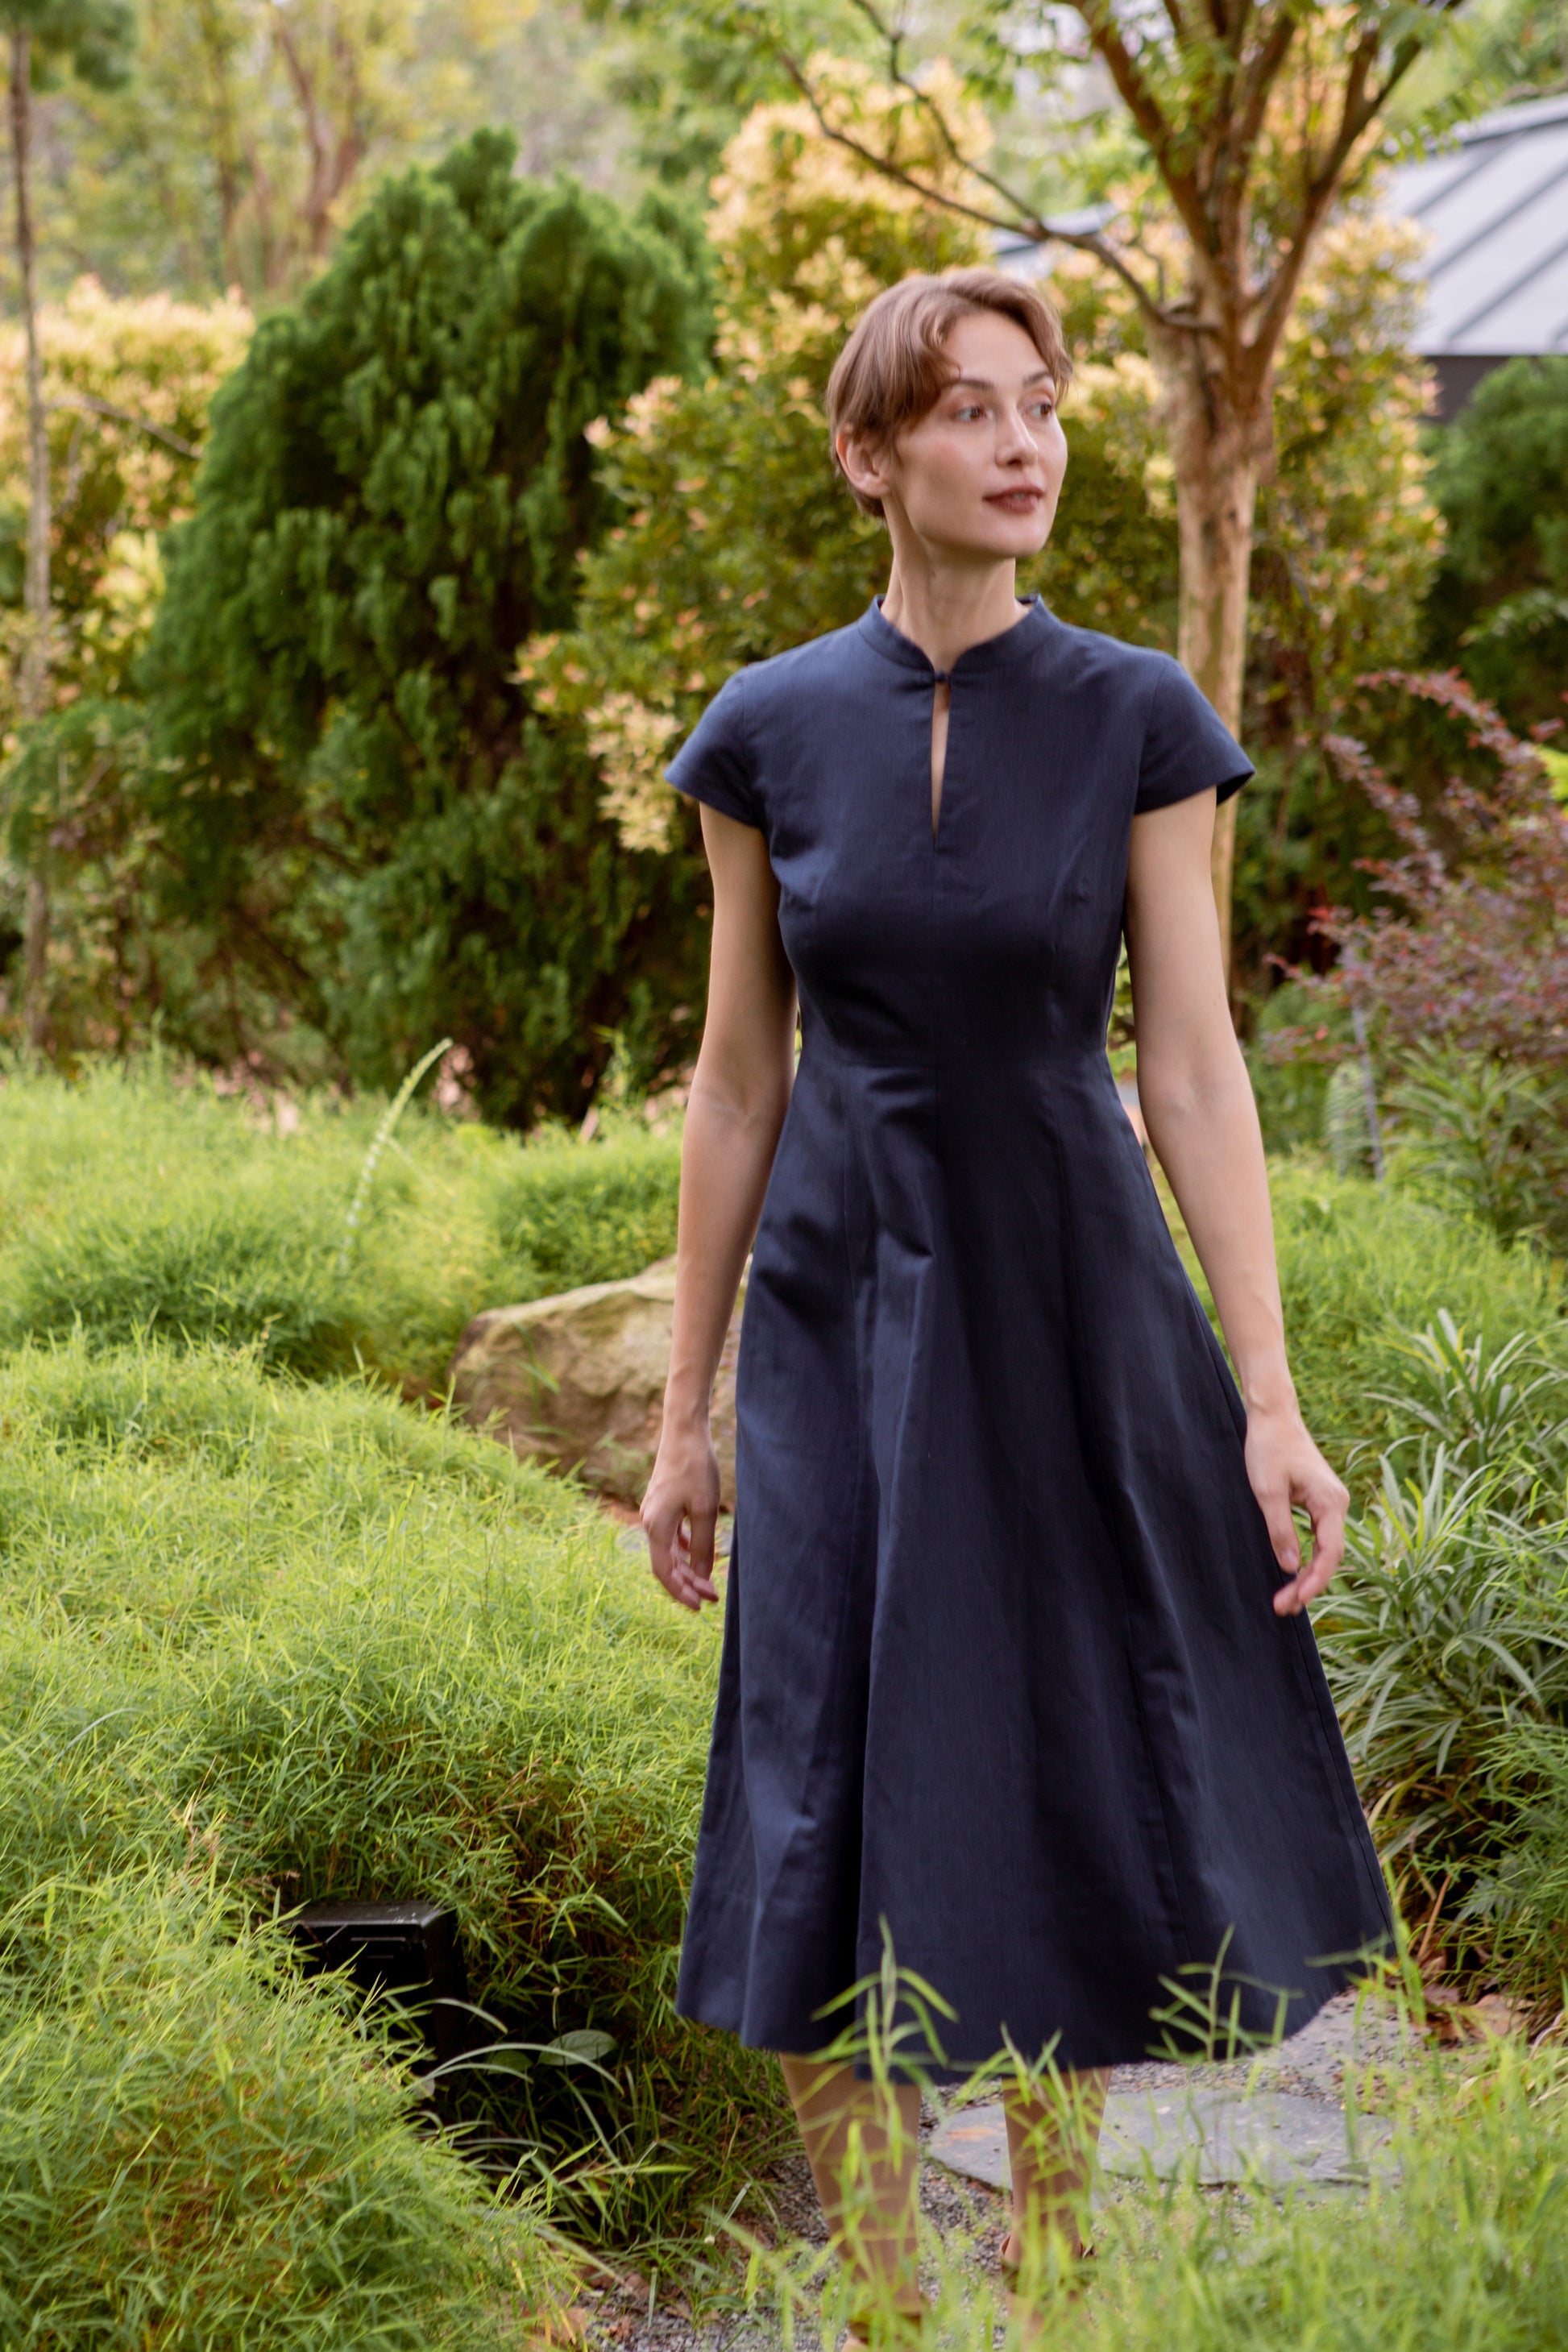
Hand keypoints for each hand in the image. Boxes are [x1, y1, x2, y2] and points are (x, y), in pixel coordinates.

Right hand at [640, 1422, 722, 1611]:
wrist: (684, 1432)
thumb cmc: (696, 1468)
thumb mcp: (705, 1509)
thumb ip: (703, 1545)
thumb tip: (702, 1575)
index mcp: (656, 1526)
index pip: (664, 1572)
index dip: (681, 1592)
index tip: (699, 1606)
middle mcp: (649, 1522)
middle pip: (666, 1564)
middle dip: (688, 1583)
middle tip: (713, 1597)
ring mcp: (654, 1513)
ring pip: (668, 1551)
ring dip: (687, 1568)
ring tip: (709, 1582)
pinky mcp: (661, 1504)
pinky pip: (670, 1536)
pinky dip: (684, 1549)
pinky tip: (699, 1555)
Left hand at [1243, 1402, 1349, 1617]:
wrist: (1272, 1417)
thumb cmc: (1269, 1448)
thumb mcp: (1267, 1492)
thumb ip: (1280, 1530)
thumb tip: (1291, 1567)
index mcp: (1330, 1501)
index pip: (1329, 1553)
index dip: (1314, 1581)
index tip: (1295, 1601)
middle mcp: (1338, 1504)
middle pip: (1329, 1555)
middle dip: (1309, 1584)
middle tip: (1282, 1608)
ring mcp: (1330, 1503)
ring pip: (1325, 1548)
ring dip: (1308, 1574)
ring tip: (1286, 1599)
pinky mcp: (1319, 1501)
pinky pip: (1319, 1537)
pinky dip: (1307, 1557)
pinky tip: (1294, 1573)